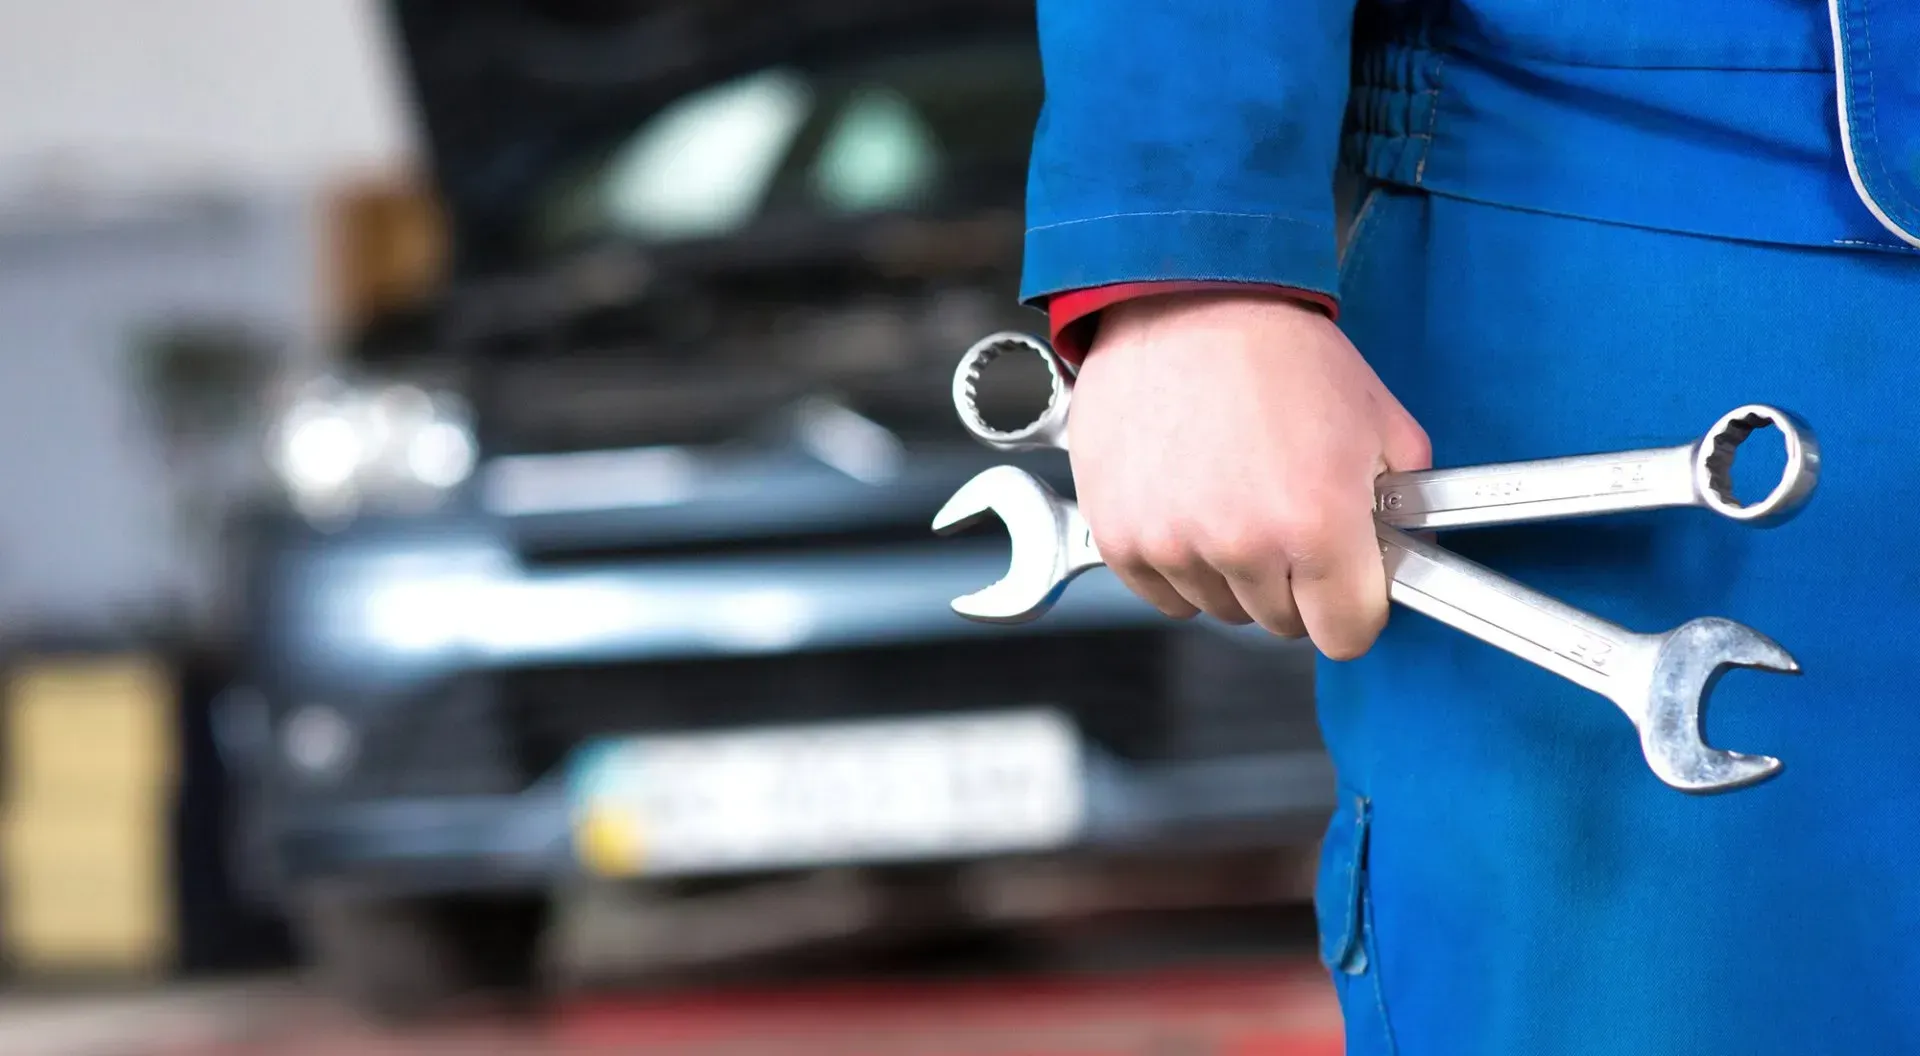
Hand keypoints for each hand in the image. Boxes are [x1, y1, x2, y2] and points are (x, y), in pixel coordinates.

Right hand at [1066, 291, 1431, 658]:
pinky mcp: (1121, 536)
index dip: (1353, 609)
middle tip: (1285, 515)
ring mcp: (1173, 544)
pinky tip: (1189, 504)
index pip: (1347, 635)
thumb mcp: (1379, 418)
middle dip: (1293, 583)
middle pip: (1281, 624)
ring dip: (1232, 572)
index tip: (1345, 587)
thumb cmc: (1276, 349)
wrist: (1187, 300)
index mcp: (1317, 524)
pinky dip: (1178, 563)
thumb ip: (1404, 502)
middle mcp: (1242, 544)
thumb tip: (1408, 551)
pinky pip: (1161, 594)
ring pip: (1219, 608)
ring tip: (1232, 496)